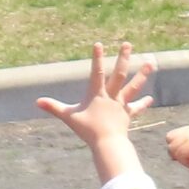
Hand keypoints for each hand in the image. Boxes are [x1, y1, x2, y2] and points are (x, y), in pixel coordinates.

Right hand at [35, 39, 153, 148]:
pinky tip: (150, 99)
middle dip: (123, 58)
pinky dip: (143, 103)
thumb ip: (54, 107)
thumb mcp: (69, 117)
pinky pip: (136, 108)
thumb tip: (36, 101)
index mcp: (97, 94)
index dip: (97, 58)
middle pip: (119, 73)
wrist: (108, 144)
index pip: (97, 72)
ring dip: (142, 75)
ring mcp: (121, 104)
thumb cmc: (87, 130)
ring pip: (133, 87)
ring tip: (151, 64)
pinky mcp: (127, 114)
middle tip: (127, 44)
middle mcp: (111, 96)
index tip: (99, 44)